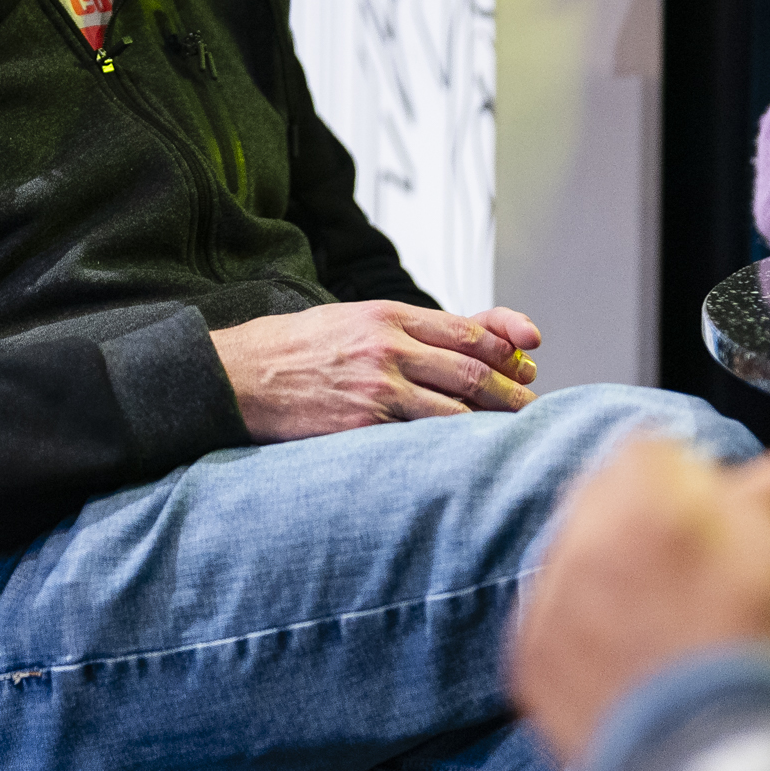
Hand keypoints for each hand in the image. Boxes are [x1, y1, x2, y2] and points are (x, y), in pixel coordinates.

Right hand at [211, 301, 541, 439]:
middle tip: (530, 405)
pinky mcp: (363, 425)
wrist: (239, 376)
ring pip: (455, 407)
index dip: (507, 346)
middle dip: (509, 391)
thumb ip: (402, 330)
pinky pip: (421, 437)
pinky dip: (450, 446)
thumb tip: (456, 339)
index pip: (466, 330)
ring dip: (490, 423)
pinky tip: (467, 454)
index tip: (529, 359)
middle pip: (472, 369)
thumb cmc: (295, 349)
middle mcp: (388, 346)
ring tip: (508, 433)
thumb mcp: (350, 321)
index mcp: (387, 315)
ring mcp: (377, 387)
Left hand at [509, 438, 769, 767]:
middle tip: (674, 573)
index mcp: (648, 496)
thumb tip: (706, 486)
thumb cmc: (763, 665)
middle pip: (600, 498)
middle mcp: (583, 535)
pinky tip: (623, 663)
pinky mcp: (527, 655)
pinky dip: (579, 631)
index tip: (699, 515)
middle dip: (633, 523)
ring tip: (651, 626)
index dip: (683, 482)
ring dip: (602, 575)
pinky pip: (550, 619)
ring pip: (570, 556)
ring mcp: (547, 598)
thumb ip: (738, 498)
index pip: (649, 450)